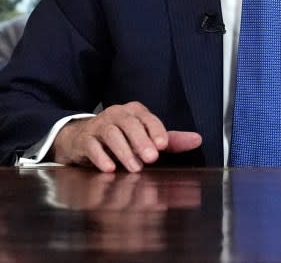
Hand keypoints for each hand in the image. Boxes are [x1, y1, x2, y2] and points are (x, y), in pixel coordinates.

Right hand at [53, 101, 201, 172]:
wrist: (83, 139)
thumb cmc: (121, 138)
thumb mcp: (146, 138)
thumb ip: (171, 141)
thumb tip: (197, 140)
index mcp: (135, 112)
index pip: (147, 118)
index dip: (155, 130)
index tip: (163, 146)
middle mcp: (117, 114)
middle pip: (129, 124)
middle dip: (141, 141)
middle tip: (151, 158)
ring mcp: (99, 125)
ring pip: (111, 134)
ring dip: (124, 151)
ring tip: (134, 167)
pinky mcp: (84, 139)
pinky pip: (91, 145)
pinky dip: (100, 157)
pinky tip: (109, 168)